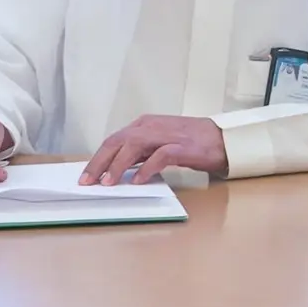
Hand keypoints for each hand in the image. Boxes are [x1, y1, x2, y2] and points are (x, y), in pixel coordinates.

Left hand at [82, 114, 228, 184]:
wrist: (221, 138)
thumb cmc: (190, 142)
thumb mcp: (159, 144)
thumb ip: (140, 153)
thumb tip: (117, 170)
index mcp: (145, 124)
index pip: (114, 140)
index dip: (98, 158)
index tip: (86, 176)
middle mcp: (152, 126)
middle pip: (119, 141)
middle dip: (100, 161)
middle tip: (88, 181)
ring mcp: (167, 135)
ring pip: (135, 145)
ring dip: (119, 164)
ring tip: (108, 182)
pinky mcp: (182, 147)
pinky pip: (160, 156)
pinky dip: (146, 168)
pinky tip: (138, 181)